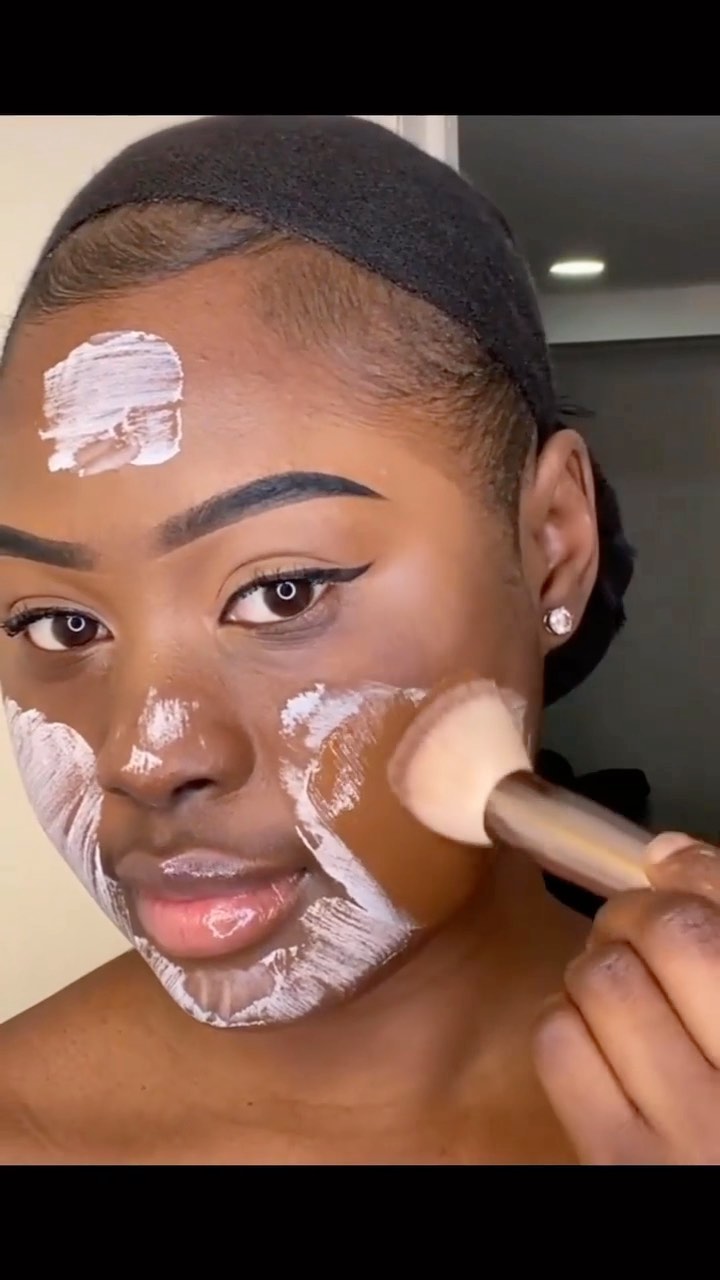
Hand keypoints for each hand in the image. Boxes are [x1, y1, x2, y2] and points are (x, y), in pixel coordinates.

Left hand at [533, 833, 719, 1163]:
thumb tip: (666, 854)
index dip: (695, 871)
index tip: (671, 865)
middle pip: (671, 932)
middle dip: (636, 914)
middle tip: (635, 931)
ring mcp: (686, 1130)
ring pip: (603, 979)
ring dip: (594, 969)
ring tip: (618, 992)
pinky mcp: (615, 1159)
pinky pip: (559, 1045)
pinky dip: (564, 1023)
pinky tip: (593, 1041)